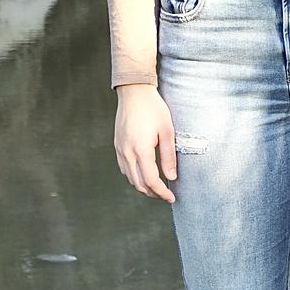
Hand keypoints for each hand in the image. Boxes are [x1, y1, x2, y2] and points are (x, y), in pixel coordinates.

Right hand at [114, 83, 176, 201]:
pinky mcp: (117, 145)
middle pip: (139, 184)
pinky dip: (134, 177)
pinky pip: (124, 168)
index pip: (151, 181)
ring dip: (143, 186)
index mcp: (141, 149)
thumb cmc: (153, 108)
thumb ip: (169, 156)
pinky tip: (144, 174)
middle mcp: (127, 152)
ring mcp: (120, 149)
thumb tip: (171, 177)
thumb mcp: (167, 131)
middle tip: (166, 195)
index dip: (162, 192)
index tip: (172, 197)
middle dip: (153, 193)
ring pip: (130, 178)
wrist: (133, 92)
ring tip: (158, 187)